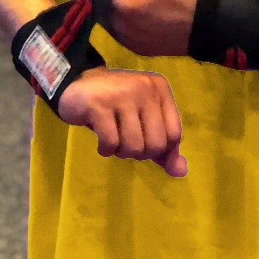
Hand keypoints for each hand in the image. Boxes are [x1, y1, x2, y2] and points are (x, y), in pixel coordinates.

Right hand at [58, 67, 187, 177]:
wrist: (77, 86)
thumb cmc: (116, 106)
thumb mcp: (144, 121)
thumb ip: (164, 147)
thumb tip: (181, 171)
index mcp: (160, 89)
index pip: (175, 134)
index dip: (161, 150)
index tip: (145, 146)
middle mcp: (145, 88)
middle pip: (156, 144)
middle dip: (140, 153)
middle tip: (126, 142)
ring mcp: (122, 94)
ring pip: (134, 146)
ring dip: (121, 152)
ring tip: (114, 140)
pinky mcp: (99, 104)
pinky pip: (111, 143)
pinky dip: (106, 150)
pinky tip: (101, 141)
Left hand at [85, 0, 205, 58]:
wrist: (216, 22)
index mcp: (119, 5)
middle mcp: (119, 27)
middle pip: (100, 5)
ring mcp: (131, 41)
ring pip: (112, 19)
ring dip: (117, 2)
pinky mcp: (144, 50)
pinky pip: (126, 31)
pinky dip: (127, 17)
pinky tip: (144, 7)